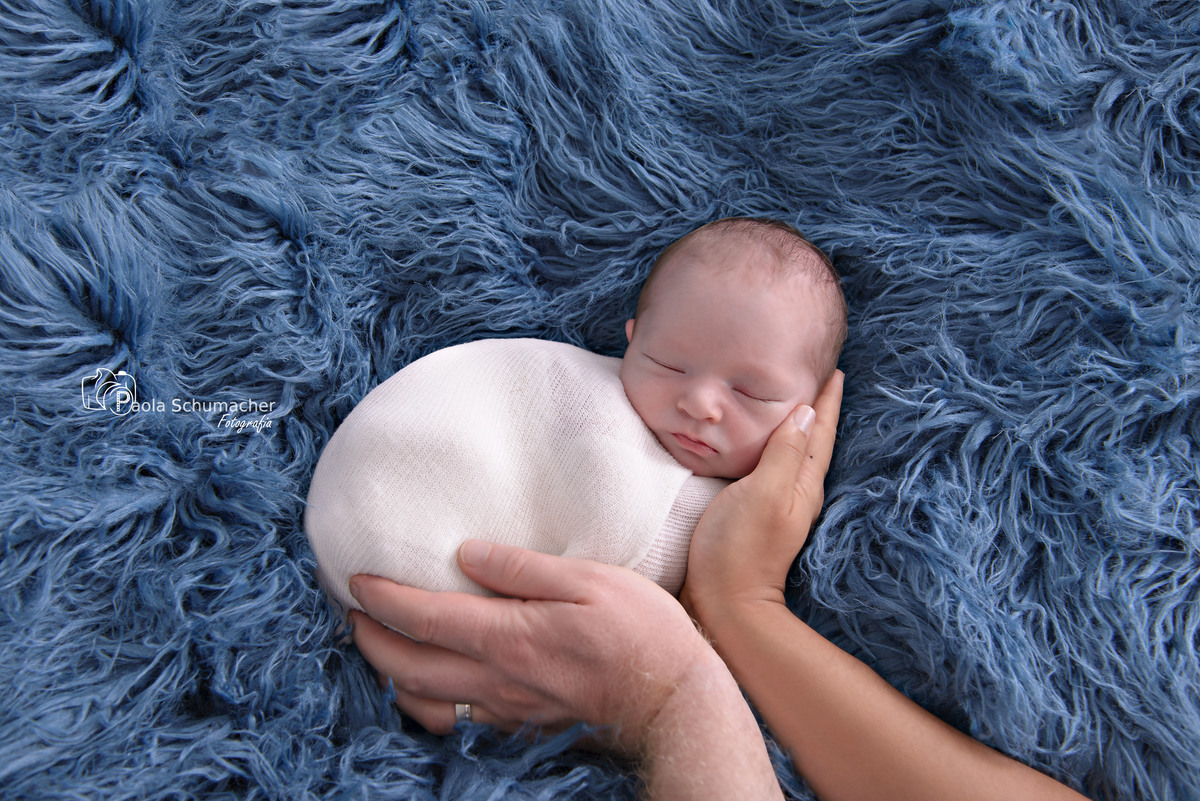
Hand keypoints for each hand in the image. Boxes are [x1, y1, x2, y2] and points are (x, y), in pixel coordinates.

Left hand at [348, 540, 714, 752]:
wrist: (672, 698)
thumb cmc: (639, 631)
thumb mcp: (588, 579)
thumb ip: (522, 568)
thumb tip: (467, 554)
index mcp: (507, 636)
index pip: (423, 619)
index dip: (382, 600)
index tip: (358, 580)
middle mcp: (495, 679)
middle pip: (407, 666)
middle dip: (370, 639)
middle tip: (355, 612)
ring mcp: (505, 709)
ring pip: (422, 703)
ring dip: (391, 674)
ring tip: (381, 646)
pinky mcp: (518, 726)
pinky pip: (453, 721)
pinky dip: (423, 703)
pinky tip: (427, 685)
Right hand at [680, 370, 842, 621]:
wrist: (723, 603)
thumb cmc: (739, 547)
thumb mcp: (763, 492)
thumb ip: (784, 452)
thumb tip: (806, 412)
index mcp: (803, 483)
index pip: (820, 432)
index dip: (826, 400)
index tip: (833, 370)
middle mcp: (798, 492)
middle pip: (815, 441)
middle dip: (818, 408)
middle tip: (820, 376)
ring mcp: (780, 506)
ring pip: (797, 454)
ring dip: (800, 427)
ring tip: (797, 402)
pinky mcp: (759, 515)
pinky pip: (776, 468)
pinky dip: (778, 447)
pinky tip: (767, 445)